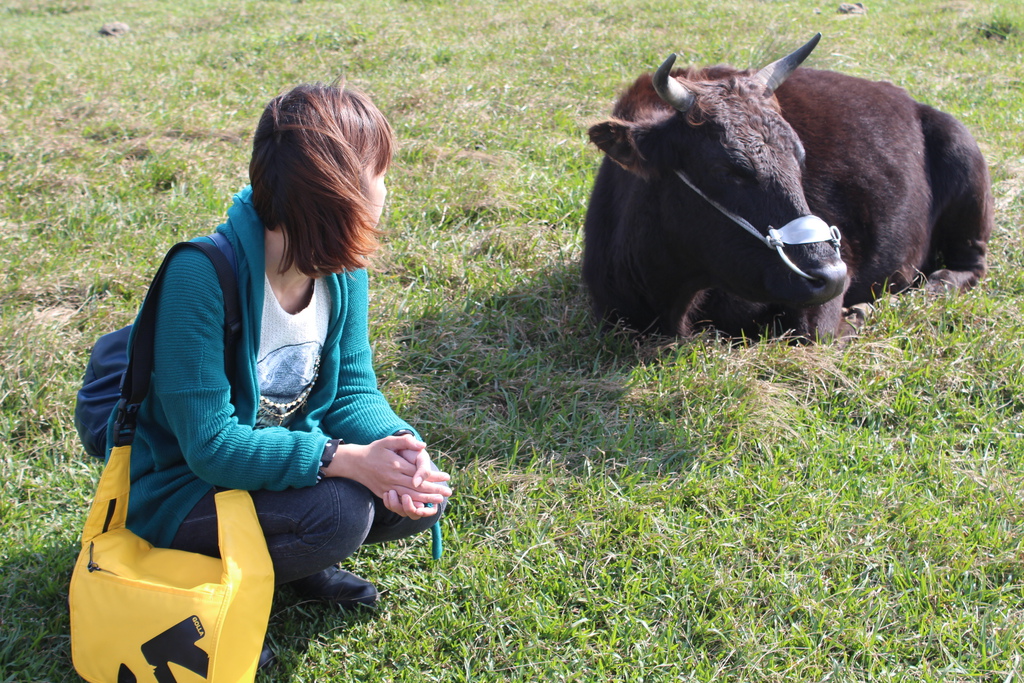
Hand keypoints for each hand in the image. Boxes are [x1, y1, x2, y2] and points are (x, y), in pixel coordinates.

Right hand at [322, 434, 450, 515]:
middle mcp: (393, 478)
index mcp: (396, 465)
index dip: (434, 476)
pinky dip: (412, 504)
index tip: (447, 477)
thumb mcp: (388, 441)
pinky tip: (421, 506)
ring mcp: (388, 488)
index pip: (419, 473)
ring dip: (426, 500)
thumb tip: (423, 445)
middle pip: (417, 487)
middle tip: (449, 492)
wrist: (354, 463)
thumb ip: (406, 442)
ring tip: (439, 501)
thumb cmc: (374, 450)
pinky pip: (400, 501)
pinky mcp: (384, 493)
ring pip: (410, 496)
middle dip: (434, 491)